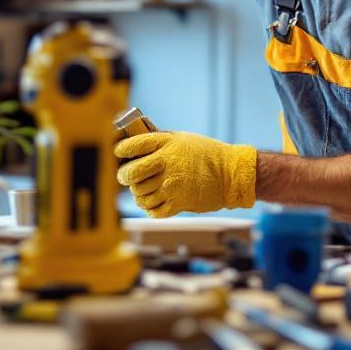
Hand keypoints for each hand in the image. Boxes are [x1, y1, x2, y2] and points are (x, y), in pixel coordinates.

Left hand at [115, 132, 257, 217]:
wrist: (231, 174)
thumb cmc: (207, 154)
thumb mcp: (182, 139)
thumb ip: (160, 142)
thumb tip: (137, 146)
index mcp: (166, 144)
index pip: (132, 146)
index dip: (121, 150)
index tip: (119, 153)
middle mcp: (166, 164)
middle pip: (130, 173)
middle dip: (124, 176)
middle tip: (125, 177)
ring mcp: (171, 185)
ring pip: (139, 194)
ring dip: (138, 194)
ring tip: (143, 190)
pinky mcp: (178, 203)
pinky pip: (152, 210)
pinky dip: (149, 208)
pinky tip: (153, 201)